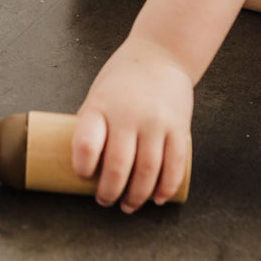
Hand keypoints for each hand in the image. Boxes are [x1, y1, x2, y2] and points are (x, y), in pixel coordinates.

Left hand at [72, 36, 192, 211]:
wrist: (161, 55)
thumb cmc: (123, 79)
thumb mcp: (99, 94)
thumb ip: (93, 125)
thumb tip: (82, 164)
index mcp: (101, 105)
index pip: (87, 143)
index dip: (83, 166)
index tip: (82, 176)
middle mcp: (128, 115)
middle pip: (118, 166)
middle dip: (110, 192)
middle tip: (105, 201)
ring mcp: (156, 122)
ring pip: (147, 172)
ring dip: (137, 196)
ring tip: (128, 205)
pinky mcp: (179, 128)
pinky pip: (174, 166)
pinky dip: (165, 188)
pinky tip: (157, 198)